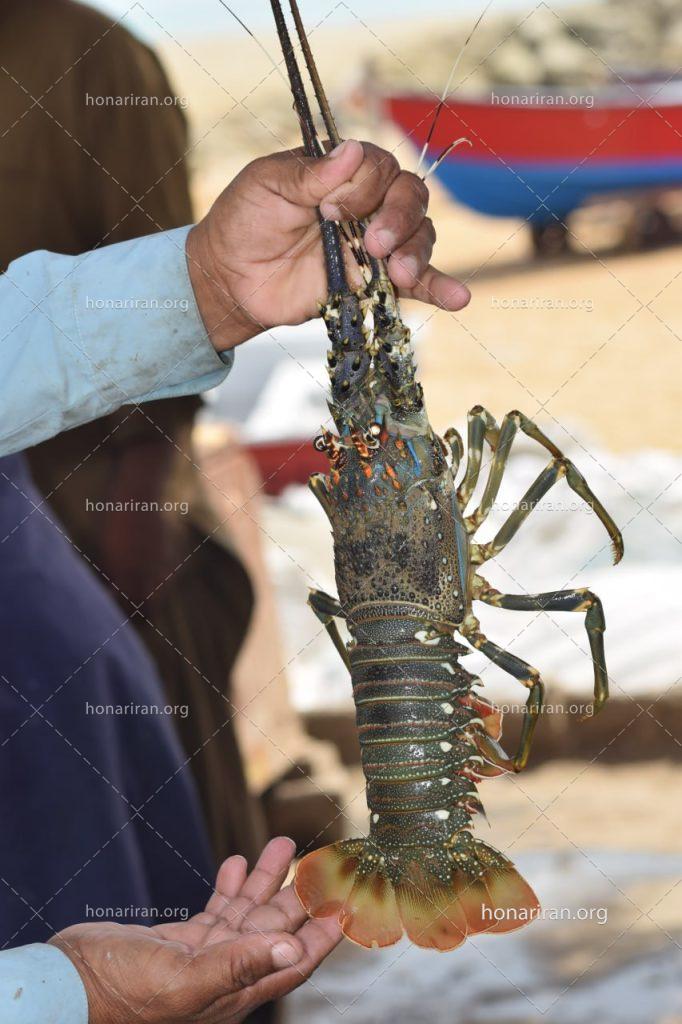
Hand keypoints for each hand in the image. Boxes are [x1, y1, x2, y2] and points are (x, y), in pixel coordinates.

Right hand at [49, 837, 339, 1023]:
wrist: (67, 985)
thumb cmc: (120, 993)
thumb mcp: (184, 978)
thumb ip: (239, 963)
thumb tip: (290, 950)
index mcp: (234, 992)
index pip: (294, 960)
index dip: (324, 933)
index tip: (349, 900)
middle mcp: (224, 975)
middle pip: (276, 930)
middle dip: (299, 894)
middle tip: (321, 857)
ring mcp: (201, 957)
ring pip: (246, 914)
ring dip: (264, 880)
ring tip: (282, 844)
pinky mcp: (178, 943)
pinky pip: (216, 912)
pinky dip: (229, 887)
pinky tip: (234, 862)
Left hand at [186, 139, 469, 350]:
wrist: (231, 280)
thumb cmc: (245, 222)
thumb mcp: (268, 186)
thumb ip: (310, 174)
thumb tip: (352, 150)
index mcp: (342, 171)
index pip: (379, 166)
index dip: (364, 186)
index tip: (329, 209)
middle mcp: (368, 203)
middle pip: (411, 196)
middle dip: (398, 218)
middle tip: (372, 242)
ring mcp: (375, 244)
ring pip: (419, 236)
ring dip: (416, 252)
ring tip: (397, 273)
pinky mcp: (376, 283)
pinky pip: (418, 284)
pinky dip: (441, 289)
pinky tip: (459, 298)